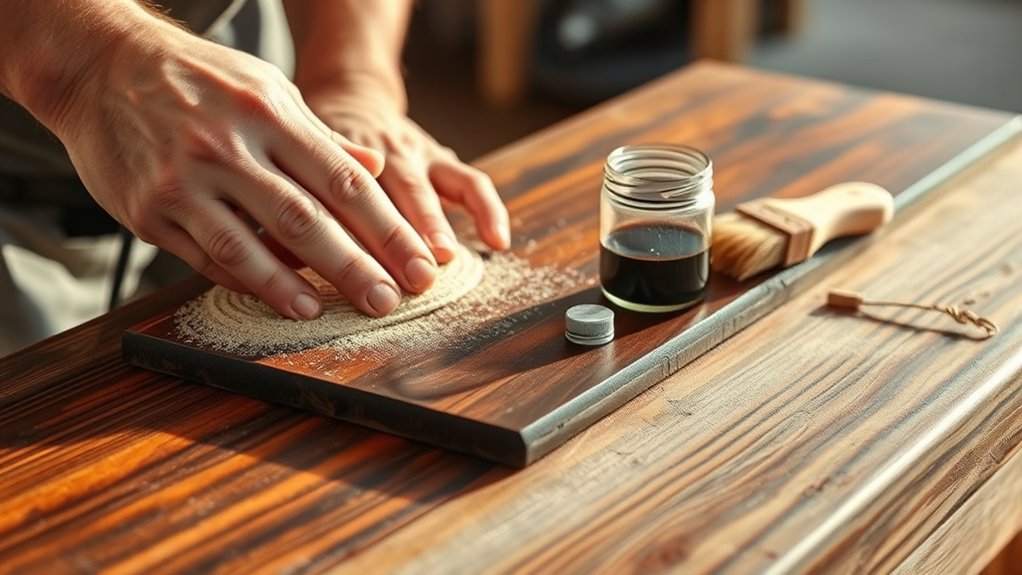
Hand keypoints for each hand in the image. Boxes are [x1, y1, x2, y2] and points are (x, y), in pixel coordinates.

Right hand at [49, 16, 441, 319]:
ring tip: (325, 310)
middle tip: (389, 301)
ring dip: (290, 286)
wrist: (100, 67)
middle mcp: (228, 148)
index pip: (344, 182)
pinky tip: (274, 297)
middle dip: (355, 267)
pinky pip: (203, 257)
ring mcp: (183, 182)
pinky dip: (242, 280)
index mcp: (270, 115)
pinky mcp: (148, 211)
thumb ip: (321, 135)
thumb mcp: (268, 88)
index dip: (387, 229)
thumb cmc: (199, 79)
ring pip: (246, 246)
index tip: (418, 265)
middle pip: (305, 220)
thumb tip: (376, 168)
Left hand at [301, 87, 510, 264]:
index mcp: (335, 154)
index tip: (344, 269)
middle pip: (385, 192)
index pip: (340, 194)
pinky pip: (471, 182)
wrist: (351, 96)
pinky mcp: (441, 159)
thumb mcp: (289, 164)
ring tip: (442, 257)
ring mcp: (413, 153)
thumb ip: (283, 205)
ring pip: (425, 186)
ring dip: (435, 222)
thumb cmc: (314, 146)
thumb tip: (265, 252)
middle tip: (402, 274)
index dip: (344, 232)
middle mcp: (377, 152)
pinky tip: (498, 242)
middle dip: (397, 235)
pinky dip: (488, 211)